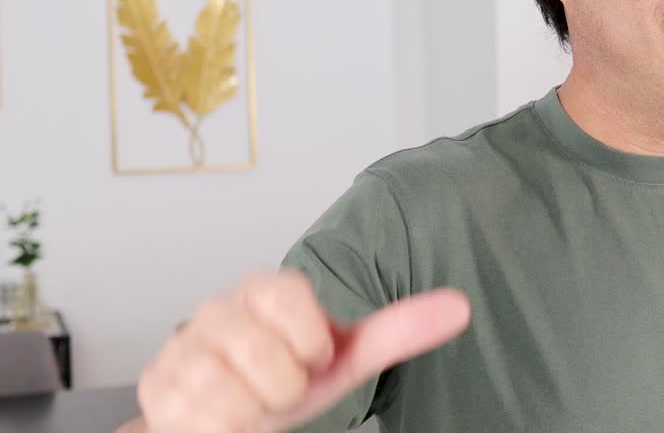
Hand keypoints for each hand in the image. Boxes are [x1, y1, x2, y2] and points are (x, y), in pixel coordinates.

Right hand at [125, 270, 469, 432]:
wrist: (229, 415)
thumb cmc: (289, 377)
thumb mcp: (346, 357)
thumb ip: (400, 329)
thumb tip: (460, 306)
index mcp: (265, 289)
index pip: (293, 300)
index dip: (311, 342)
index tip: (310, 353)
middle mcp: (218, 309)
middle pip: (268, 355)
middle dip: (285, 384)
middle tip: (282, 383)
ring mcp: (183, 346)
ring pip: (234, 390)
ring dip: (256, 408)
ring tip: (255, 398)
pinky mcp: (158, 385)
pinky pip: (205, 416)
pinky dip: (226, 426)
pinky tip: (227, 413)